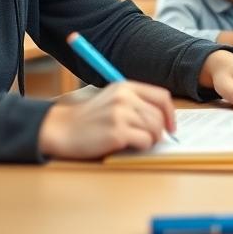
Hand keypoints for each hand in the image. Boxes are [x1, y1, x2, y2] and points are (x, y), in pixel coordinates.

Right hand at [38, 81, 175, 158]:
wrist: (61, 129)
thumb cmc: (87, 119)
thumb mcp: (111, 99)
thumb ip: (135, 102)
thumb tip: (163, 118)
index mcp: (125, 86)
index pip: (161, 96)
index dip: (170, 113)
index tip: (170, 126)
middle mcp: (124, 97)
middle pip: (159, 115)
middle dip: (159, 131)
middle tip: (151, 139)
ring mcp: (120, 114)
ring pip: (154, 129)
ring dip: (150, 140)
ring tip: (136, 142)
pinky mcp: (117, 132)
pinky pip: (144, 141)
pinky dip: (142, 146)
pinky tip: (128, 146)